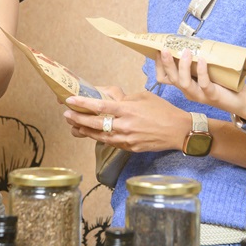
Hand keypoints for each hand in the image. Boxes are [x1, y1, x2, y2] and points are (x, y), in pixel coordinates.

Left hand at [64, 89, 190, 152]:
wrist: (178, 131)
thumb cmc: (163, 111)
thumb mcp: (143, 97)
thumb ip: (125, 100)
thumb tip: (113, 101)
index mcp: (128, 110)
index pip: (100, 107)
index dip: (83, 104)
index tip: (70, 101)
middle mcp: (125, 126)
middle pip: (95, 124)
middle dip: (78, 119)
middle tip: (67, 115)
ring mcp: (127, 139)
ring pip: (100, 136)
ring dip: (86, 131)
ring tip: (74, 125)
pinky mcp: (130, 148)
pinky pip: (111, 143)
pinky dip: (100, 138)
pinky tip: (93, 134)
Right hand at [156, 48, 245, 119]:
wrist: (242, 102)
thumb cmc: (224, 84)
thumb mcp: (207, 71)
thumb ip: (199, 61)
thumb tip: (195, 42)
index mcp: (186, 85)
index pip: (164, 78)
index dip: (159, 65)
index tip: (159, 49)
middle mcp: (189, 91)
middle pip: (171, 79)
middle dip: (166, 63)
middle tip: (165, 48)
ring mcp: (199, 95)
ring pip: (184, 83)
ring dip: (182, 66)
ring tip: (185, 52)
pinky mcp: (212, 96)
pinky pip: (203, 84)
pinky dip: (201, 71)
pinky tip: (202, 60)